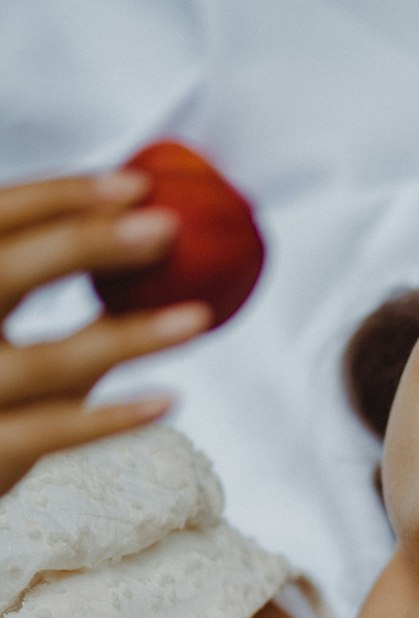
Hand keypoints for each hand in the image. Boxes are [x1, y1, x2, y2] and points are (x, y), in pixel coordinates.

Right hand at [0, 168, 211, 495]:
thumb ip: (39, 281)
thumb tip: (135, 226)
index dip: (63, 195)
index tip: (138, 185)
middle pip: (9, 269)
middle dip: (89, 240)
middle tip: (168, 227)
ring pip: (49, 360)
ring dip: (130, 336)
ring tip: (200, 318)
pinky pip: (54, 432)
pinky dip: (113, 417)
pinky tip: (169, 400)